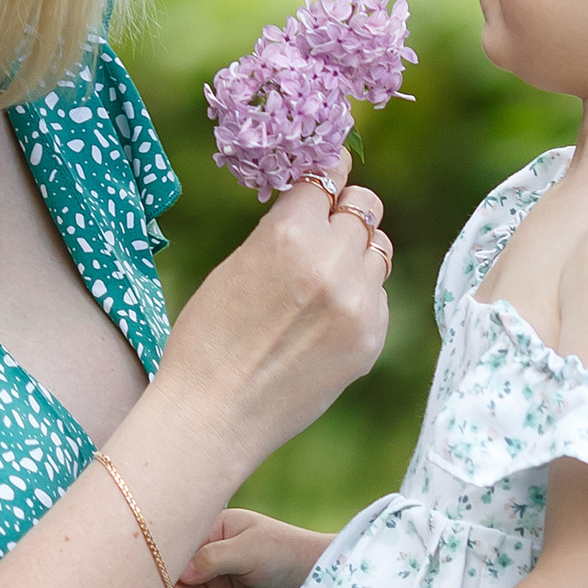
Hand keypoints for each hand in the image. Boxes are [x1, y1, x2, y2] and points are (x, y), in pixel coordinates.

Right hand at [156, 179, 391, 473]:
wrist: (214, 415)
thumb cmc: (207, 338)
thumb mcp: (237, 264)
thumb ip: (283, 232)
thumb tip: (316, 207)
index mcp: (289, 234)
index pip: (329, 174)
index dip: (326, 172)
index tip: (325, 176)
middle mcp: (333, 262)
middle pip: (365, 205)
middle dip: (344, 211)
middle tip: (324, 228)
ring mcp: (359, 303)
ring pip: (380, 249)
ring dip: (358, 252)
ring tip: (326, 276)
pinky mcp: (371, 338)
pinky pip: (378, 296)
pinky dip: (359, 298)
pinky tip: (325, 321)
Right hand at [158, 508, 329, 587]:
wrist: (320, 581)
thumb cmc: (288, 553)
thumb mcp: (250, 550)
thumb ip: (213, 558)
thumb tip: (180, 571)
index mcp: (215, 527)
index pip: (181, 547)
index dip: (168, 569)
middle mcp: (212, 550)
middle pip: (180, 575)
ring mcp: (217, 575)